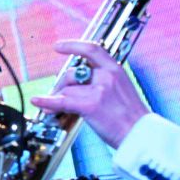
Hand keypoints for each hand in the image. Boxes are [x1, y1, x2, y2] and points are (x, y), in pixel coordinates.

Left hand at [30, 41, 148, 149]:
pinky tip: (38, 101)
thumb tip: (78, 86)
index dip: (73, 45)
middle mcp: (107, 76)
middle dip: (60, 85)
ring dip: (56, 98)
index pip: (91, 49)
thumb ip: (102, 83)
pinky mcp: (90, 105)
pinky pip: (62, 101)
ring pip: (67, 89)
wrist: (140, 133)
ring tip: (52, 108)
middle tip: (55, 95)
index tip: (59, 46)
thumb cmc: (131, 118)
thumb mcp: (121, 90)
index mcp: (115, 70)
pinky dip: (47, 102)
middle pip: (72, 73)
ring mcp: (99, 90)